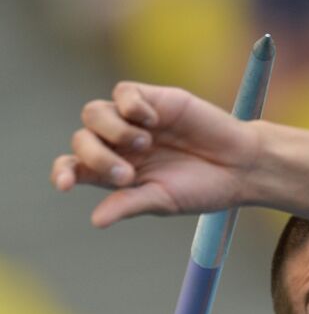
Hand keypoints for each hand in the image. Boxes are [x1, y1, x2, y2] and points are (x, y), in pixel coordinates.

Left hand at [50, 83, 260, 227]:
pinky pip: (123, 92)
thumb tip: (96, 221)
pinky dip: (131, 104)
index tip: (66, 184)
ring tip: (145, 143)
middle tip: (127, 175)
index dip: (64, 172)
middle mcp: (118, 145)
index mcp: (116, 174)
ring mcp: (133, 120)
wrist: (240, 166)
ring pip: (94, 112)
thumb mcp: (163, 201)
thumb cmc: (202, 189)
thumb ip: (129, 205)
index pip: (75, 167)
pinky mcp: (152, 99)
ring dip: (112, 130)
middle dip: (96, 156)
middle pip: (81, 140)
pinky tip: (153, 119)